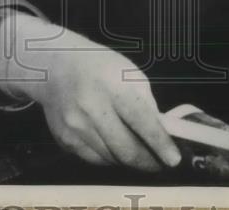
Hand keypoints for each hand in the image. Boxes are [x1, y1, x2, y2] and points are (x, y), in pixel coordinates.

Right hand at [0, 13, 181, 171]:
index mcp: (112, 85)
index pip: (141, 121)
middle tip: (159, 164)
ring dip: (128, 160)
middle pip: (126, 149)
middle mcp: (91, 106)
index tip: (173, 159)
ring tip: (137, 153)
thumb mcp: (128, 72)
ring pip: (111, 159)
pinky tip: (112, 146)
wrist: (55, 65)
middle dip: (148, 162)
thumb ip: (146, 103)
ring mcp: (75, 126)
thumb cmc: (98, 67)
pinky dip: (108, 157)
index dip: (160, 143)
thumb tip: (161, 134)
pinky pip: (93, 159)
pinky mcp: (64, 139)